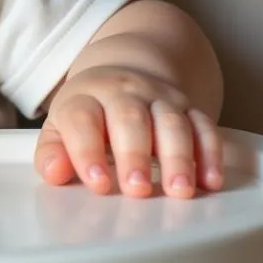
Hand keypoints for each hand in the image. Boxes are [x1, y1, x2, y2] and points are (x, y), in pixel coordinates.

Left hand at [34, 66, 222, 198]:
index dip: (86, 150)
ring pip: (171, 121)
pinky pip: (204, 125)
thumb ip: (52, 152)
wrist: (122, 72)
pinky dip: (210, 153)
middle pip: (129, 117)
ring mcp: (158, 98)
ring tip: (178, 190)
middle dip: (134, 154)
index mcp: (85, 96)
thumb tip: (53, 173)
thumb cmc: (89, 113)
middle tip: (137, 189)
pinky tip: (210, 181)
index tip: (97, 183)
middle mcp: (123, 93)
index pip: (82, 119)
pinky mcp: (189, 107)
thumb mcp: (61, 126)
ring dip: (178, 157)